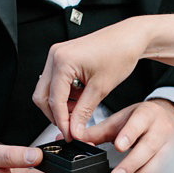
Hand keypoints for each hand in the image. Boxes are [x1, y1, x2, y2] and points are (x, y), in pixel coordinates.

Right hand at [32, 17, 147, 140]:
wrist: (130, 37)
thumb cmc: (120, 53)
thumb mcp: (101, 88)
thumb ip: (83, 112)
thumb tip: (74, 130)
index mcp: (63, 61)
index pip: (54, 100)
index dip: (61, 121)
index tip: (69, 134)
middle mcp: (55, 56)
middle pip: (43, 96)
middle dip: (56, 114)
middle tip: (72, 126)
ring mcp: (57, 56)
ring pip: (47, 90)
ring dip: (61, 105)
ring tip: (81, 109)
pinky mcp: (63, 58)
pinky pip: (55, 82)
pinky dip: (65, 95)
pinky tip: (80, 97)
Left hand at [80, 99, 173, 172]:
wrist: (168, 117)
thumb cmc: (142, 119)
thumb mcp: (120, 119)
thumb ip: (98, 131)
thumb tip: (76, 138)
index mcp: (146, 115)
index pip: (139, 122)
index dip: (129, 135)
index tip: (118, 147)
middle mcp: (161, 130)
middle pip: (149, 148)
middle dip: (132, 165)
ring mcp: (170, 146)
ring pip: (159, 165)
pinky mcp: (173, 161)